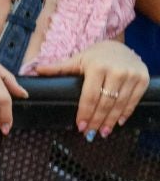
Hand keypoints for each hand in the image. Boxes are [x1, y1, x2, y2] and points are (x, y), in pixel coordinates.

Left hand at [32, 41, 148, 137]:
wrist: (120, 46)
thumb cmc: (95, 55)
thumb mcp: (77, 59)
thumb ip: (59, 68)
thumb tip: (37, 71)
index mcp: (97, 66)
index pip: (90, 96)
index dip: (85, 113)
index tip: (80, 126)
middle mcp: (116, 71)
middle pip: (105, 103)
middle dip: (96, 120)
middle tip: (90, 134)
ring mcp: (131, 75)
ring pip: (120, 104)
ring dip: (110, 121)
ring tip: (102, 132)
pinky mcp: (143, 79)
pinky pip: (134, 100)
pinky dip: (126, 113)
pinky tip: (118, 122)